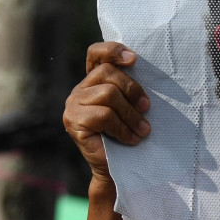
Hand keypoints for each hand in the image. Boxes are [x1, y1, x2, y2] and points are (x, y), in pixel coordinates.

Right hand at [63, 42, 150, 182]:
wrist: (117, 168)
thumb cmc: (127, 134)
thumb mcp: (131, 106)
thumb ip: (130, 87)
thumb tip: (140, 67)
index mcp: (93, 82)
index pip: (96, 53)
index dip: (113, 50)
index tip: (134, 59)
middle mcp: (79, 90)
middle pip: (107, 73)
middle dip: (132, 90)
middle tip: (146, 109)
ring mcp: (73, 106)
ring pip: (107, 94)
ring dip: (131, 114)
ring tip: (143, 130)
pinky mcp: (73, 123)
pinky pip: (103, 116)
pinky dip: (122, 128)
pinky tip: (131, 139)